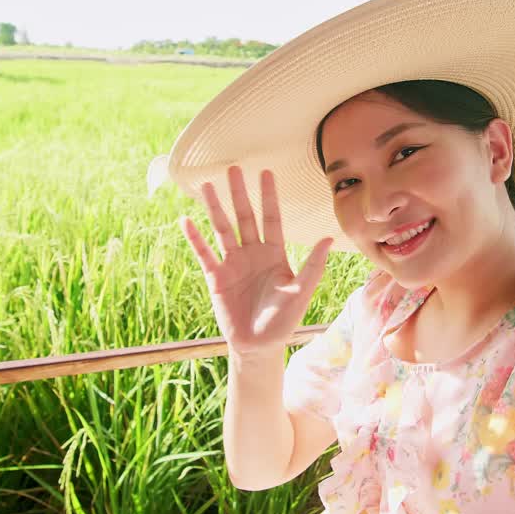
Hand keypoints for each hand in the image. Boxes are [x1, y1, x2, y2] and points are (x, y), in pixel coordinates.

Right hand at [180, 166, 332, 357]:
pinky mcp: (216, 277)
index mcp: (274, 254)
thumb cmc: (283, 321)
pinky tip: (186, 220)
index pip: (271, 219)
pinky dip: (195, 238)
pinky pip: (204, 253)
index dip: (268, 196)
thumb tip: (328, 238)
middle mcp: (252, 253)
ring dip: (215, 208)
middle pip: (244, 217)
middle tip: (233, 168)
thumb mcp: (300, 293)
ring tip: (206, 185)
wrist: (258, 346)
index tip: (266, 172)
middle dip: (239, 193)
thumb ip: (312, 266)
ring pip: (223, 229)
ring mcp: (233, 263)